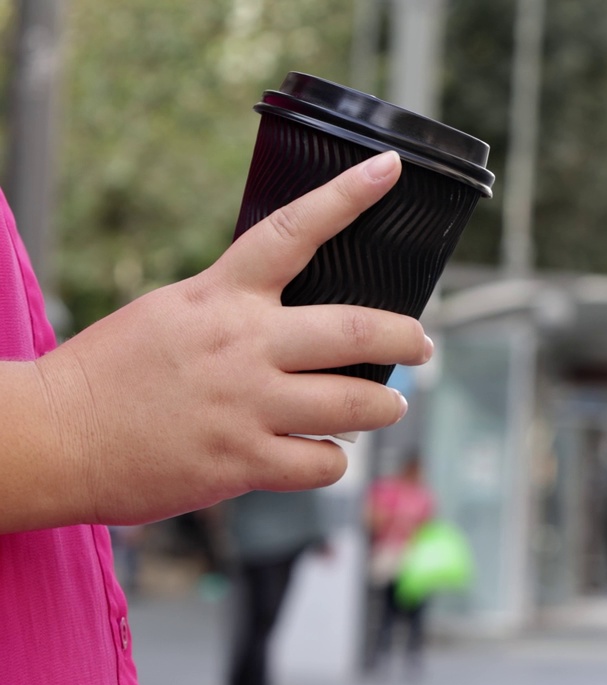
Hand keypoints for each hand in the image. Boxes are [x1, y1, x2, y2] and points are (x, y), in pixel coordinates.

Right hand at [36, 151, 430, 525]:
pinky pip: (322, 463)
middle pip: (356, 331)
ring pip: (355, 404)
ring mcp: (246, 404)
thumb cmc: (113, 371)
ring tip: (390, 407)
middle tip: (423, 346)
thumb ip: (237, 307)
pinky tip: (323, 454)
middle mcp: (243, 344)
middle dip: (407, 339)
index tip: (391, 169)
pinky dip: (333, 460)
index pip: (295, 229)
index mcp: (222, 295)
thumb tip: (297, 316)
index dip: (348, 196)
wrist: (52, 436)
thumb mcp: (174, 311)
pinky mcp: (241, 461)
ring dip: (385, 407)